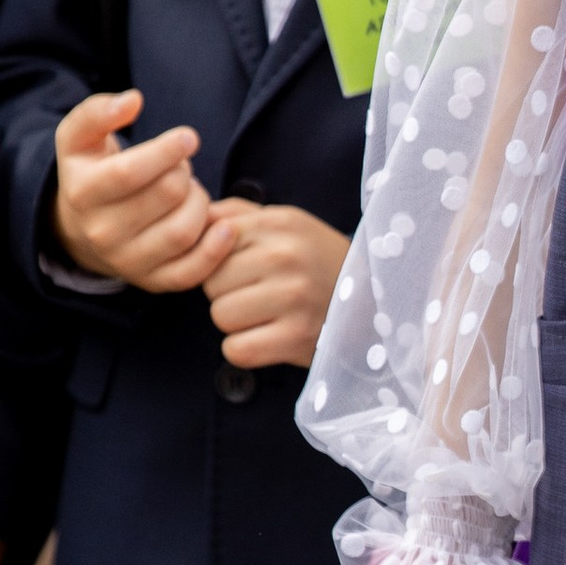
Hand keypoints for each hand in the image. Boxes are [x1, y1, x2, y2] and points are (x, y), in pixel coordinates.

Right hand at [51, 89, 234, 292]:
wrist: (84, 227)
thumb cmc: (92, 171)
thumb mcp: (80, 137)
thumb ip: (98, 111)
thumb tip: (132, 100)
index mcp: (82, 193)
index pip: (129, 173)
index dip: (166, 151)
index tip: (189, 137)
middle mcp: (101, 233)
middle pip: (165, 196)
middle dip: (183, 172)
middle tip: (182, 167)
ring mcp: (127, 262)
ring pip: (183, 231)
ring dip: (199, 203)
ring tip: (190, 191)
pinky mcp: (153, 282)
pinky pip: (192, 272)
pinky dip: (216, 248)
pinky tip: (222, 223)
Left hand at [203, 199, 351, 368]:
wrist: (374, 300)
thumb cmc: (316, 260)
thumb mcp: (284, 224)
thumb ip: (236, 215)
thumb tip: (191, 218)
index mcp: (277, 223)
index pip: (209, 243)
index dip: (216, 261)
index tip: (239, 268)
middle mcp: (285, 256)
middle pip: (211, 283)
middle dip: (226, 292)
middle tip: (260, 293)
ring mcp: (293, 297)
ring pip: (220, 317)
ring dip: (237, 322)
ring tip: (267, 314)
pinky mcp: (297, 337)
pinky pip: (236, 349)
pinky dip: (246, 349)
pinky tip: (268, 337)